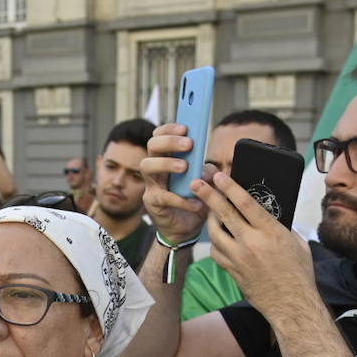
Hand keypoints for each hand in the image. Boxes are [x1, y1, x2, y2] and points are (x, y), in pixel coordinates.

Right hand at [140, 123, 209, 243]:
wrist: (186, 229)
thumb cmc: (193, 201)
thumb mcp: (206, 183)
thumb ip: (208, 173)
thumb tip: (209, 167)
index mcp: (167, 158)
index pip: (160, 136)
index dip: (169, 129)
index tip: (185, 127)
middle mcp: (155, 169)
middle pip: (152, 146)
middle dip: (169, 142)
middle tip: (188, 144)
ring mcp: (151, 186)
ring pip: (147, 166)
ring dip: (166, 163)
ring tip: (184, 167)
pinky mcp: (152, 203)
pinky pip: (163, 197)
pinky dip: (181, 199)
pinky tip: (196, 202)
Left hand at [196, 171, 316, 322]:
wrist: (292, 304)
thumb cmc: (299, 273)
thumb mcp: (296, 242)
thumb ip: (280, 226)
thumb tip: (269, 212)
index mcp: (271, 232)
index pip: (245, 203)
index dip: (230, 187)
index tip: (219, 175)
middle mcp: (252, 243)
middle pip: (224, 214)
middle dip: (208, 196)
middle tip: (196, 183)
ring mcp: (239, 258)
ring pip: (215, 233)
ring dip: (209, 219)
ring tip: (207, 209)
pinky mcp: (233, 271)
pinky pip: (216, 252)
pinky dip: (215, 242)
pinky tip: (217, 236)